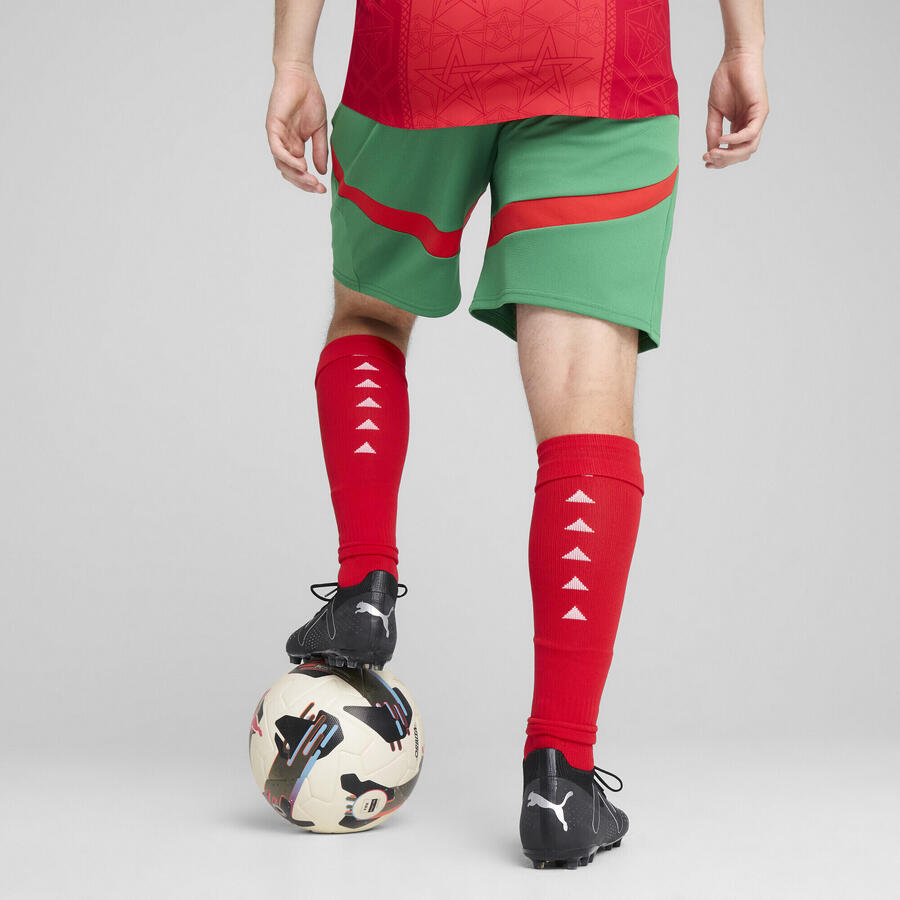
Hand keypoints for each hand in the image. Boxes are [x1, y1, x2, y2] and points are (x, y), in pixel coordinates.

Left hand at [266, 64, 327, 192]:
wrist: (301, 75)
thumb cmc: (309, 98)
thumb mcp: (319, 130)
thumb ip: (320, 151)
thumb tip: (322, 172)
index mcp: (294, 146)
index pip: (298, 171)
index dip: (309, 183)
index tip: (323, 189)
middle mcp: (284, 144)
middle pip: (289, 172)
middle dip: (304, 183)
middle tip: (318, 188)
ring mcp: (277, 136)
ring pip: (282, 165)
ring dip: (296, 175)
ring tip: (311, 180)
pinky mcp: (272, 127)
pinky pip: (277, 150)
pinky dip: (288, 160)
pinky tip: (301, 166)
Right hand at [704, 51, 768, 168]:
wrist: (735, 58)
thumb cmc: (726, 80)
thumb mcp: (714, 111)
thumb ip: (713, 131)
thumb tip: (710, 151)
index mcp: (740, 127)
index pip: (734, 152)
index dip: (721, 161)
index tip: (705, 161)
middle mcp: (751, 125)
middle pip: (742, 154)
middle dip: (724, 160)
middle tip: (708, 158)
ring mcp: (757, 119)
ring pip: (749, 148)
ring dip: (730, 154)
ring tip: (714, 151)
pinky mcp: (761, 111)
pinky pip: (750, 133)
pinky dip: (735, 140)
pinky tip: (722, 139)